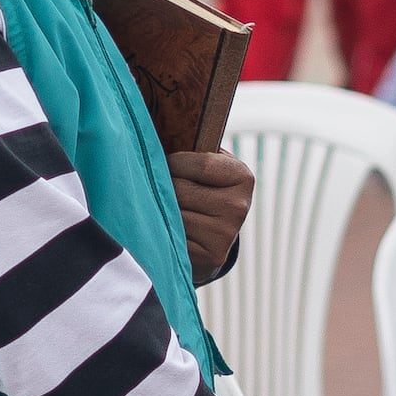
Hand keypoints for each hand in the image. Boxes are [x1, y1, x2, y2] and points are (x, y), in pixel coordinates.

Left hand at [170, 146, 252, 281]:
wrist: (214, 234)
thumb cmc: (203, 188)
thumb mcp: (208, 165)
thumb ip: (193, 149)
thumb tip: (153, 139)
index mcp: (242, 177)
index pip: (201, 164)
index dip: (175, 163)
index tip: (170, 166)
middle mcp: (239, 206)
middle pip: (181, 189)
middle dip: (165, 187)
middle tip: (165, 189)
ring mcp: (226, 234)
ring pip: (173, 214)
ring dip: (162, 210)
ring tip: (166, 209)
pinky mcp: (211, 256)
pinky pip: (172, 238)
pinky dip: (164, 233)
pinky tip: (171, 230)